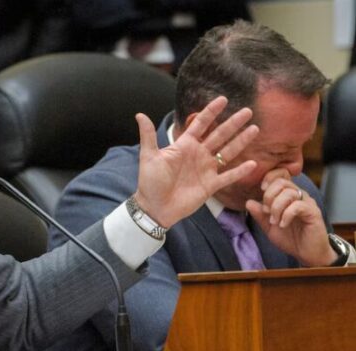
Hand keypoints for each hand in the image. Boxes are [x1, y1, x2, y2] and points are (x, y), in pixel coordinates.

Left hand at [134, 96, 258, 227]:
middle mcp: (198, 155)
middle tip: (248, 110)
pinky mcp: (210, 185)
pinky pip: (228, 176)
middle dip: (233, 123)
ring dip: (241, 141)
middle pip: (219, 135)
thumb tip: (139, 114)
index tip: (223, 99)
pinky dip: (240, 171)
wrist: (155, 207)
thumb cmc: (149, 182)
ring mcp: (206, 169)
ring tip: (254, 129)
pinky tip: (252, 163)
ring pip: (227, 152)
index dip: (211, 112)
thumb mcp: (148, 156)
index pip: (201, 124)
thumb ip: (148, 136)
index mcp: (184, 145)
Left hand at [246, 169, 333, 265]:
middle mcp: (299, 195)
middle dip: (269, 196)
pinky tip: (283, 225)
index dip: (268, 178)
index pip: (279, 175)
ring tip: (274, 221)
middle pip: (281, 182)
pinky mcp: (313, 212)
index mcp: (288, 195)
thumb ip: (259, 215)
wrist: (306, 253)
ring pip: (289, 193)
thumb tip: (248, 202)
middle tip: (266, 212)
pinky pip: (298, 206)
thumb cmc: (290, 238)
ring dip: (276, 207)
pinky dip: (286, 215)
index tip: (261, 190)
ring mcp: (307, 203)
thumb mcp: (269, 226)